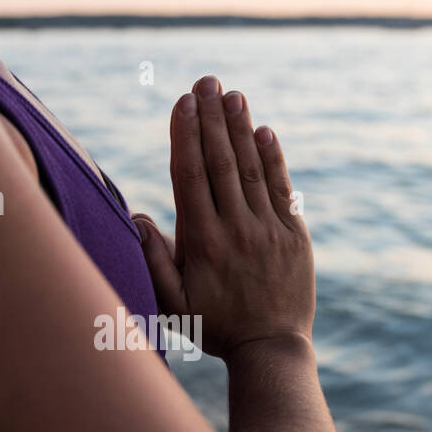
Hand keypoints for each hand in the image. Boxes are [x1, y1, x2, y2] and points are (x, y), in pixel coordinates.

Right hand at [133, 75, 313, 361]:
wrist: (270, 349)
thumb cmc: (214, 327)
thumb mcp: (172, 303)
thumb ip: (152, 259)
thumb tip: (137, 215)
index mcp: (202, 242)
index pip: (191, 175)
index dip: (186, 135)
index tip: (182, 102)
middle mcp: (236, 229)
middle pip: (221, 162)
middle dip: (211, 118)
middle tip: (206, 82)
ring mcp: (268, 229)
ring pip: (251, 169)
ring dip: (240, 128)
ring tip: (232, 94)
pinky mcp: (294, 235)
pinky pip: (281, 188)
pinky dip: (273, 158)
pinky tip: (265, 131)